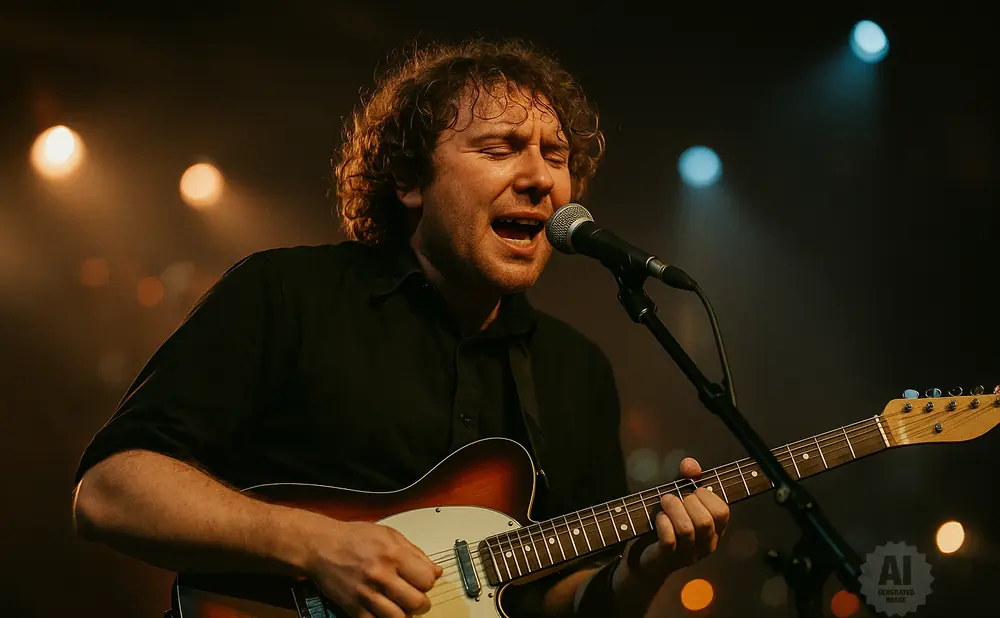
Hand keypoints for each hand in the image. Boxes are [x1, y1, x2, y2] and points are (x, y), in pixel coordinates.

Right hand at [304, 519, 442, 617]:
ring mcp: (367, 594)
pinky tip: (385, 610)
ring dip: (405, 614)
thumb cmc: (353, 538)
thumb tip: (436, 570)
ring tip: (402, 606)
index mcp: (393, 554)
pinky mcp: (353, 607)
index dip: (428, 581)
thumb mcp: (389, 535)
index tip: (423, 580)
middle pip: (417, 602)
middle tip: (416, 597)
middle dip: (421, 602)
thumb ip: (415, 553)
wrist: (321, 546)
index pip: (427, 579)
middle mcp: (381, 575)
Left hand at [620, 457, 729, 584]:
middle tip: (675, 497)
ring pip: (686, 529)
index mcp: (715, 531)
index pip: (722, 512)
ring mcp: (687, 555)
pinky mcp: (666, 559)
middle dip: (688, 501)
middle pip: (705, 521)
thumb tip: (691, 465)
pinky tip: (659, 517)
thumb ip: (687, 479)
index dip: (707, 495)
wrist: (646, 559)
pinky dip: (663, 523)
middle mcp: (705, 545)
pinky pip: (669, 540)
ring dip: (673, 509)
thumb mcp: (679, 499)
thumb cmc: (667, 524)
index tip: (694, 490)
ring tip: (665, 501)